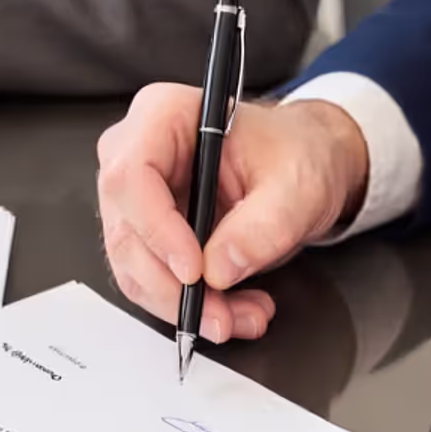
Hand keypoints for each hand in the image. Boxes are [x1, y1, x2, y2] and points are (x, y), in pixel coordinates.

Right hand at [96, 84, 367, 344]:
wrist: (304, 162)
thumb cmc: (296, 152)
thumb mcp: (298, 185)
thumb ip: (263, 226)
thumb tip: (220, 269)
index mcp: (164, 115)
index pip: (132, 176)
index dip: (156, 229)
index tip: (194, 271)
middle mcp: (136, 152)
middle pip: (127, 230)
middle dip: (172, 286)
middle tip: (221, 315)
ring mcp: (135, 195)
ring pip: (134, 266)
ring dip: (182, 304)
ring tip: (238, 316)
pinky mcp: (145, 231)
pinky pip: (149, 278)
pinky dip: (185, 305)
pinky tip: (228, 308)